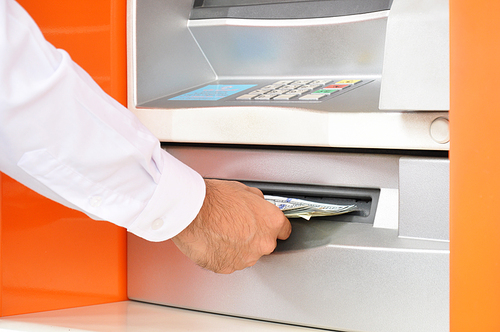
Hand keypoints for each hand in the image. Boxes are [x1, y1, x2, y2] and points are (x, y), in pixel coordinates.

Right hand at [172, 179, 290, 273]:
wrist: (191, 213)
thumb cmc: (214, 199)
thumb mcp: (243, 190)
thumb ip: (257, 203)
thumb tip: (257, 205)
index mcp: (271, 222)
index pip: (284, 230)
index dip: (273, 226)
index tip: (267, 226)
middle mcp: (263, 243)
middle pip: (264, 243)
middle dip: (254, 237)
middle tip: (236, 225)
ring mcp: (246, 258)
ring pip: (246, 255)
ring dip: (237, 247)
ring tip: (221, 232)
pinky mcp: (227, 267)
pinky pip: (228, 262)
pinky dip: (222, 254)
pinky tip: (214, 241)